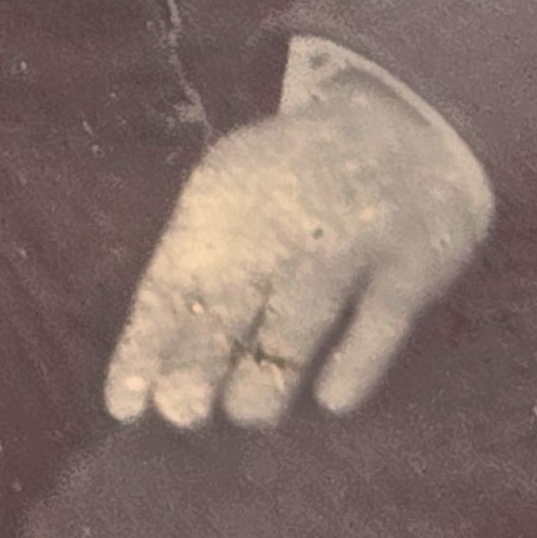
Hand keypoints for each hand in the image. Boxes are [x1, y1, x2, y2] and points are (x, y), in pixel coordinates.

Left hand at [104, 70, 496, 429]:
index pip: (175, 281)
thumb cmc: (297, 182)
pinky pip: (379, 324)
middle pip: (231, 299)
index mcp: (226, 200)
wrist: (406, 125)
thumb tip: (152, 367)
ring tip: (247, 412)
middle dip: (198, 360)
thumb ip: (197, 270)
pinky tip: (333, 400)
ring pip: (300, 318)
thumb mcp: (234, 197)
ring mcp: (351, 239)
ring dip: (268, 374)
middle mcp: (284, 216)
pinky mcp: (412, 264)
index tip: (124, 405)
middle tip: (180, 412)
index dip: (146, 345)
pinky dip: (355, 364)